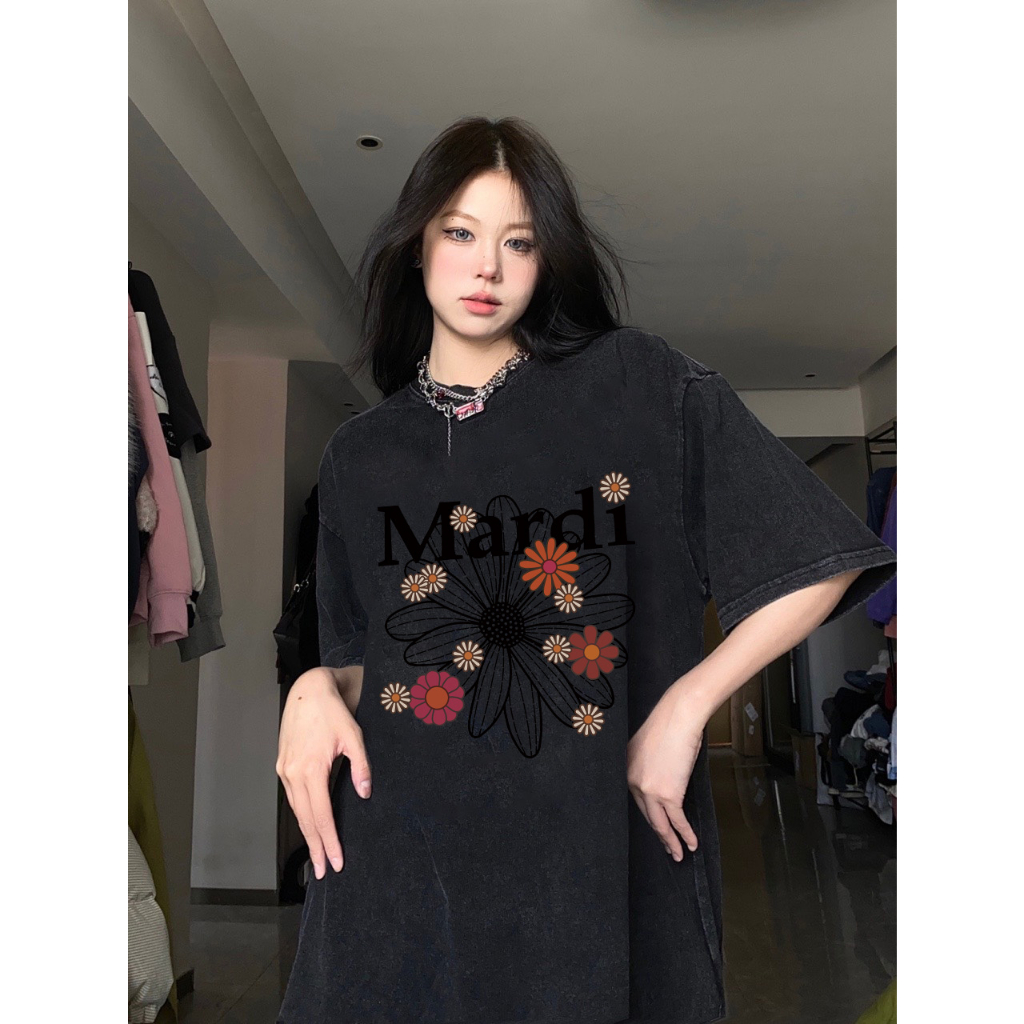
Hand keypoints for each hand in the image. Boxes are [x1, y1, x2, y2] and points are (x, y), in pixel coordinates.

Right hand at [276, 667, 371, 878]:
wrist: (308, 691)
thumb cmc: (333, 712)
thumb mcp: (354, 736)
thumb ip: (361, 767)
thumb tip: (365, 795)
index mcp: (311, 768)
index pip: (321, 815)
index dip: (329, 841)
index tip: (336, 862)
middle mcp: (293, 773)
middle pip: (304, 820)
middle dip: (315, 847)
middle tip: (322, 872)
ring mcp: (284, 770)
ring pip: (296, 810)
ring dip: (307, 834)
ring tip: (316, 855)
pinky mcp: (282, 766)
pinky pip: (292, 797)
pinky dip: (300, 815)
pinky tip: (308, 825)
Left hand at [626, 684, 705, 861]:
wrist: (679, 718)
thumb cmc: (669, 726)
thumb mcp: (649, 747)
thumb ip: (649, 766)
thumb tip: (660, 778)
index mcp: (626, 771)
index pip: (638, 801)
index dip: (650, 816)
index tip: (657, 827)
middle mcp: (634, 783)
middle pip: (647, 816)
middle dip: (658, 834)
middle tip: (667, 848)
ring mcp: (650, 791)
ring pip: (660, 824)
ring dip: (670, 842)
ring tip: (677, 854)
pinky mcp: (668, 794)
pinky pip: (677, 821)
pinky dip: (685, 835)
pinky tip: (691, 844)